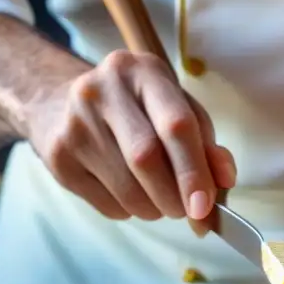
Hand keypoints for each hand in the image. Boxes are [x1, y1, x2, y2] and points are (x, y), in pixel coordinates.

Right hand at [22, 50, 235, 220]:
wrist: (58, 102)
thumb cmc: (133, 108)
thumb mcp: (174, 108)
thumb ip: (205, 141)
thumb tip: (225, 179)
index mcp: (143, 72)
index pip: (175, 124)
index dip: (194, 171)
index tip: (205, 207)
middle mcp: (103, 90)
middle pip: (146, 158)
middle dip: (174, 197)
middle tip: (186, 212)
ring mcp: (74, 124)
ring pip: (127, 190)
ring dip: (154, 209)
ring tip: (159, 202)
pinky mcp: (58, 157)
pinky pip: (106, 204)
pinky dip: (129, 211)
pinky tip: (129, 195)